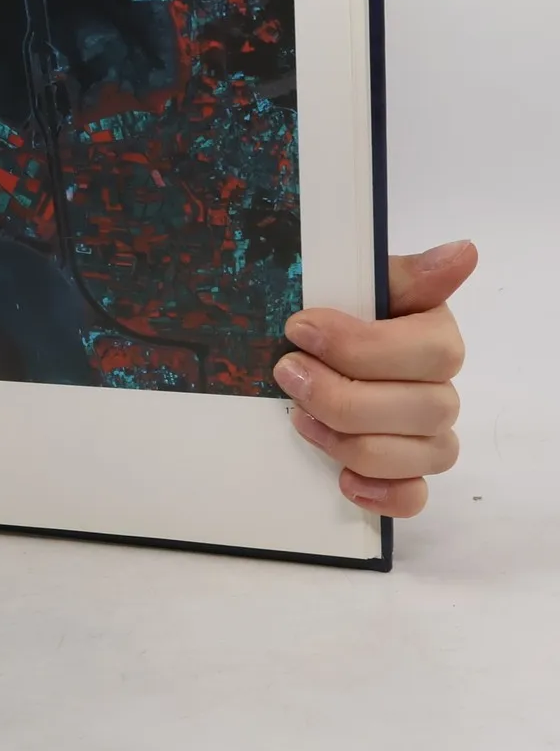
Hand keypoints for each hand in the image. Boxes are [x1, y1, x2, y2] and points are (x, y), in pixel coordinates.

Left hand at [272, 241, 474, 517]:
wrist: (298, 345)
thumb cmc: (329, 307)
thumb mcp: (353, 279)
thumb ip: (405, 273)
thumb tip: (463, 253)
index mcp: (433, 334)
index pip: (433, 352)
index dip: (363, 346)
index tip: (299, 327)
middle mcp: (439, 387)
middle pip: (426, 409)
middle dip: (346, 396)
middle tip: (287, 372)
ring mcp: (427, 434)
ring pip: (421, 455)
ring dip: (352, 441)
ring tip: (297, 417)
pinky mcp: (404, 470)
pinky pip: (415, 497)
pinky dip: (384, 495)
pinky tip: (345, 481)